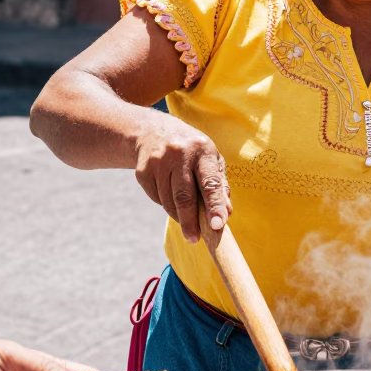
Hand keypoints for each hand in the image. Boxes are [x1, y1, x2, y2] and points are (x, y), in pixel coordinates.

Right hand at [134, 114, 231, 242]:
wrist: (153, 131)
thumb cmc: (191, 150)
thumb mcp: (210, 158)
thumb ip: (220, 185)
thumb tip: (226, 213)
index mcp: (202, 150)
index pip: (210, 182)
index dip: (214, 205)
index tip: (217, 225)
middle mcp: (179, 154)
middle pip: (184, 197)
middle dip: (190, 222)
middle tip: (194, 239)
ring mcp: (158, 162)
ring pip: (169, 201)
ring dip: (179, 215)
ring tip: (185, 215)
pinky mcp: (143, 172)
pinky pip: (156, 199)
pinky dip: (166, 204)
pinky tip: (169, 194)